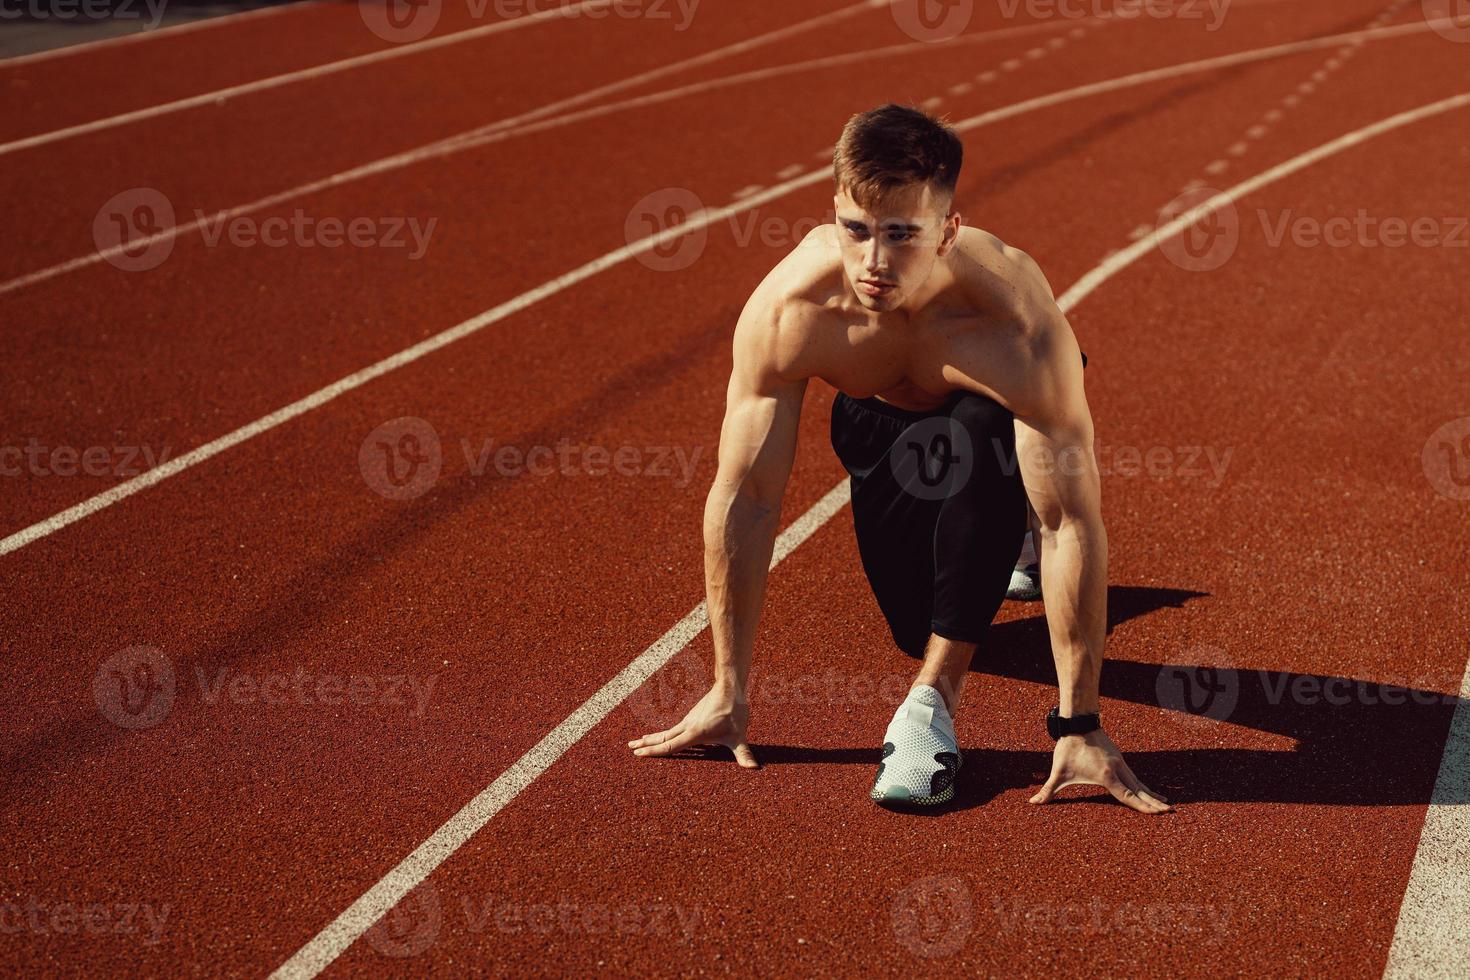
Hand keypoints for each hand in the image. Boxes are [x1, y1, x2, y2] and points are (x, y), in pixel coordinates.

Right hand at [627, 685, 758, 768]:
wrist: (730, 688)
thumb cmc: (734, 711)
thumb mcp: (739, 736)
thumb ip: (744, 754)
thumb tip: (754, 768)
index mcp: (694, 733)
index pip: (670, 745)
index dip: (653, 751)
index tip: (638, 754)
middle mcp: (687, 726)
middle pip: (662, 737)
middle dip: (646, 744)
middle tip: (630, 748)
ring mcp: (688, 721)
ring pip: (666, 732)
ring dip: (652, 737)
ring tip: (639, 741)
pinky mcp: (693, 717)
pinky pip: (674, 729)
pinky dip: (664, 734)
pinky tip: (662, 737)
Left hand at [1029, 728, 1169, 812]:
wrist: (1079, 723)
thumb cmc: (1068, 747)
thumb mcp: (1058, 771)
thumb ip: (1047, 790)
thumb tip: (1033, 803)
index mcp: (1106, 775)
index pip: (1128, 796)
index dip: (1142, 807)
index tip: (1157, 814)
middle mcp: (1118, 769)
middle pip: (1139, 790)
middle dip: (1154, 803)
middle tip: (1170, 813)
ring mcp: (1120, 763)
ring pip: (1139, 782)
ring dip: (1151, 794)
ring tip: (1166, 804)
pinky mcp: (1119, 759)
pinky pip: (1134, 776)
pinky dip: (1143, 785)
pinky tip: (1148, 790)